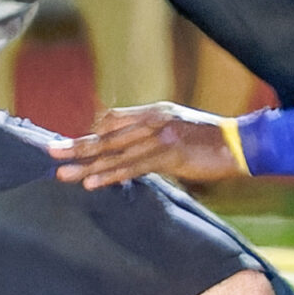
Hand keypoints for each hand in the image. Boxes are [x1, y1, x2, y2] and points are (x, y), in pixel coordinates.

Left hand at [51, 103, 240, 190]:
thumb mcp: (179, 126)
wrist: (241, 144)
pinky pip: (134, 168)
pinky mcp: (170, 155)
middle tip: (52, 153)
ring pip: (116, 153)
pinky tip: (93, 182)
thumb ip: (154, 132)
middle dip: (78, 146)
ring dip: (87, 165)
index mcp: (155, 112)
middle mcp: (154, 120)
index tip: (71, 146)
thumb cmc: (212, 139)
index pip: (113, 120)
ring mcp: (161, 137)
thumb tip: (131, 147)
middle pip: (107, 135)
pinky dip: (112, 175)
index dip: (92, 134)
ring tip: (63, 174)